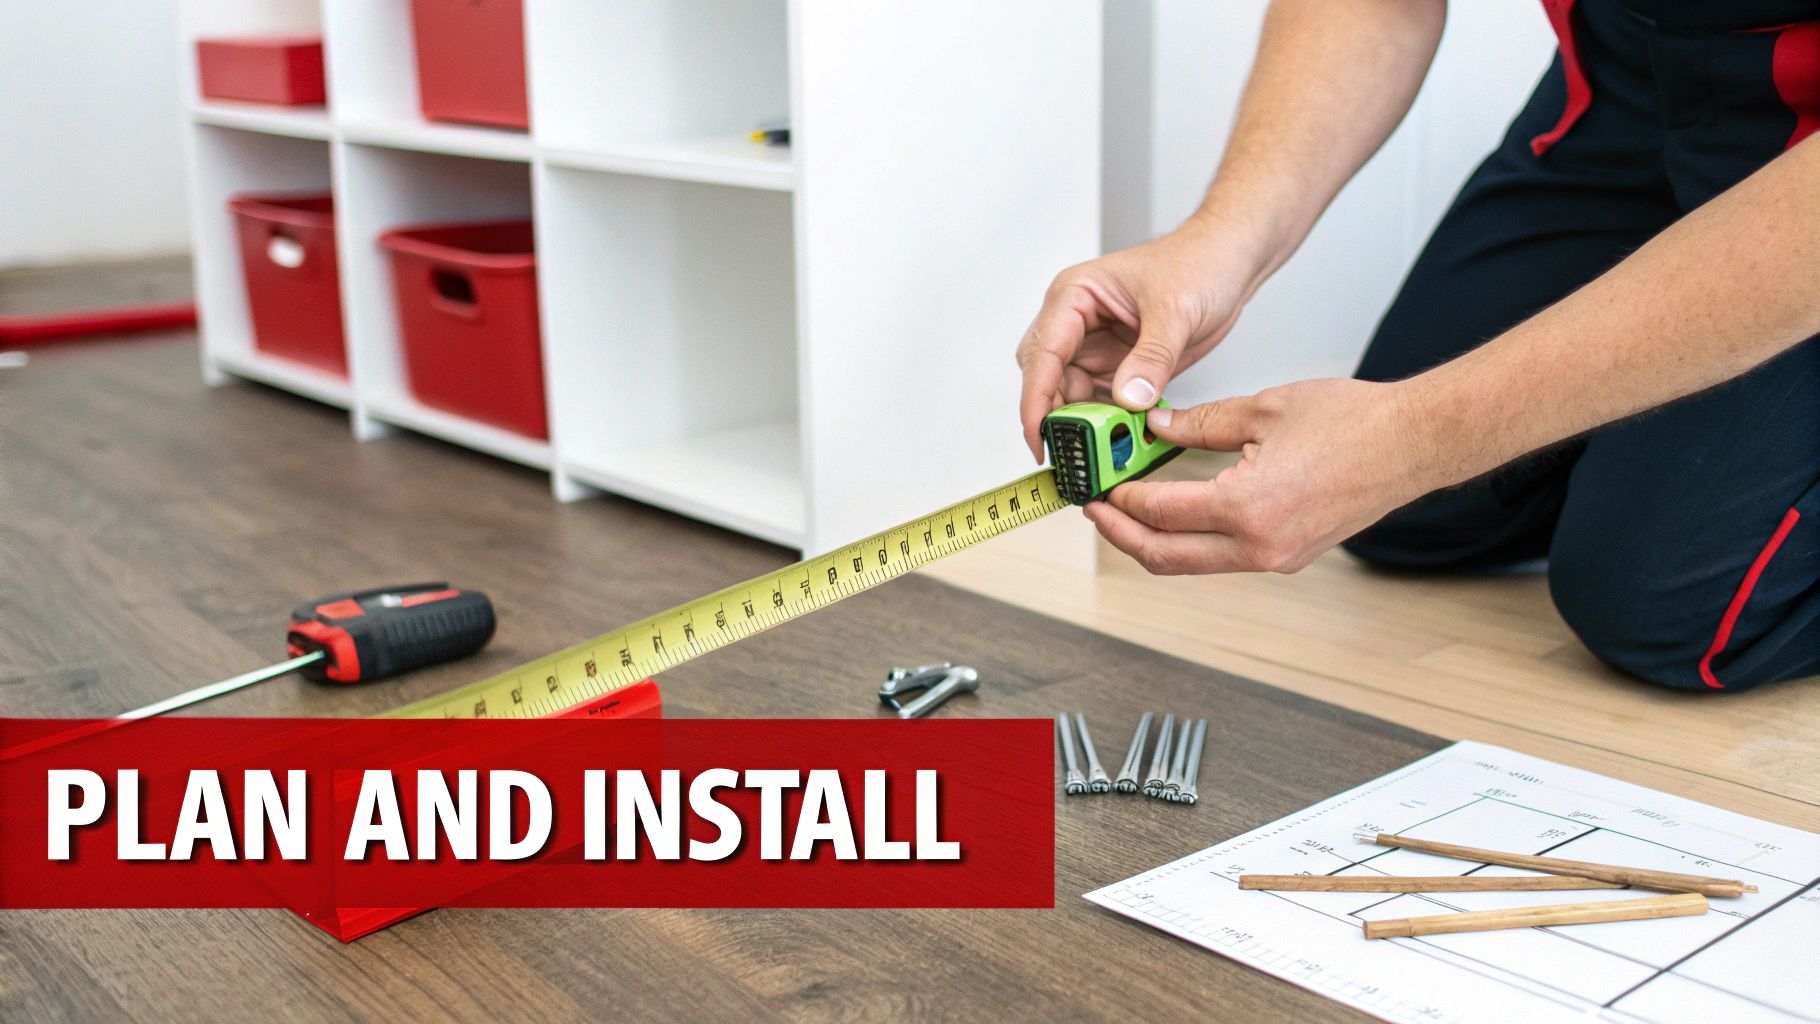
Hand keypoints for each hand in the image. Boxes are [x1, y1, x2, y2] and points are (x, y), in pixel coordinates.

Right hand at [1015, 217, 1270, 460]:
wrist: (1228, 261)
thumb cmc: (1198, 261)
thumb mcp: (1176, 309)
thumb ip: (1152, 357)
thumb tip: (1128, 399)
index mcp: (1075, 295)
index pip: (1042, 353)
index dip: (1035, 399)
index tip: (1039, 436)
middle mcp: (1076, 322)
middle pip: (1045, 378)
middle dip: (1055, 415)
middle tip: (1072, 450)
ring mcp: (1094, 345)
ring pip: (1070, 395)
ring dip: (1084, 422)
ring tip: (1102, 449)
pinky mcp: (1117, 365)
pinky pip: (1100, 401)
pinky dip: (1107, 421)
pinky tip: (1122, 436)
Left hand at [1083, 379, 1448, 573]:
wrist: (1413, 444)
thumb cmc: (1354, 422)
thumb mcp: (1262, 409)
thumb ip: (1199, 424)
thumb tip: (1155, 427)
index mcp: (1247, 508)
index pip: (1159, 512)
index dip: (1119, 497)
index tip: (1100, 481)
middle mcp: (1259, 545)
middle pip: (1163, 556)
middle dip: (1120, 534)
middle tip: (1094, 509)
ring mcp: (1275, 558)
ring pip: (1191, 564)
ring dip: (1152, 542)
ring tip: (1125, 512)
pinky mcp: (1287, 557)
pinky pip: (1221, 558)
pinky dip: (1189, 541)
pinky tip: (1175, 513)